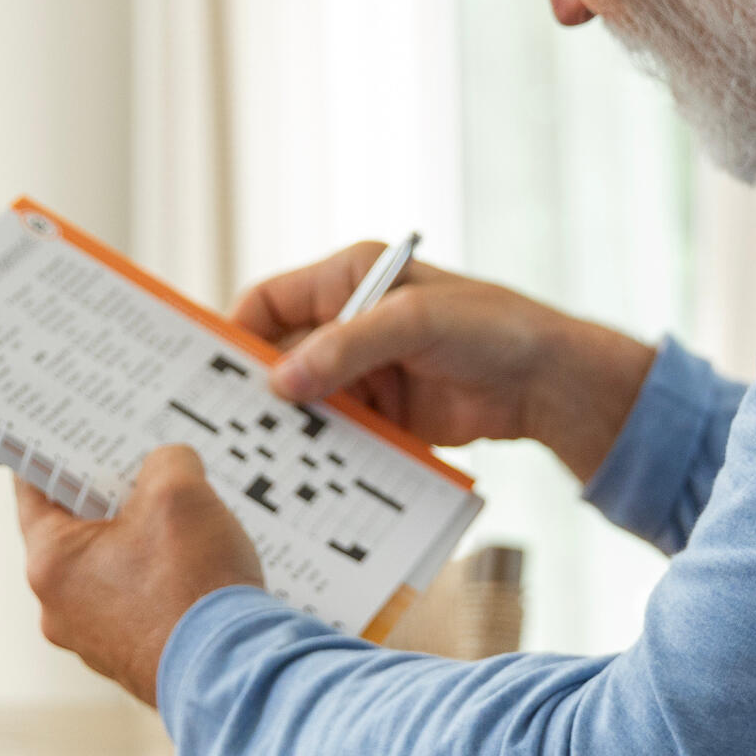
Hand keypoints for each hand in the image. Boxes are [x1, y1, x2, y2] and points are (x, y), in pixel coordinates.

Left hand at [18, 448, 261, 700]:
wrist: (233, 675)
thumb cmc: (195, 587)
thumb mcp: (180, 490)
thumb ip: (166, 460)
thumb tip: (169, 468)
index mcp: (51, 564)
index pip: (33, 490)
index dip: (54, 454)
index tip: (70, 434)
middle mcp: (60, 610)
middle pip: (77, 532)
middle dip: (113, 500)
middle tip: (147, 474)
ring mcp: (96, 642)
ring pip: (111, 571)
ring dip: (142, 545)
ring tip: (186, 527)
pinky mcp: (133, 660)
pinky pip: (138, 605)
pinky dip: (162, 584)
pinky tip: (199, 572)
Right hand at [234, 242, 656, 482]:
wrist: (546, 382)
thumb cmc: (491, 328)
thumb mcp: (414, 323)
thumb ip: (346, 348)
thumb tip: (280, 382)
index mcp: (348, 278)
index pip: (269, 302)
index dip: (236, 335)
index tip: (208, 376)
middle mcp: (346, 322)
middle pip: (280, 357)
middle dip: (259, 389)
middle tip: (226, 427)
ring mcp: (363, 371)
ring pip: (304, 401)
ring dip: (288, 427)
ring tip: (258, 459)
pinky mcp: (382, 414)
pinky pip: (336, 433)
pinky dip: (321, 452)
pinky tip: (303, 476)